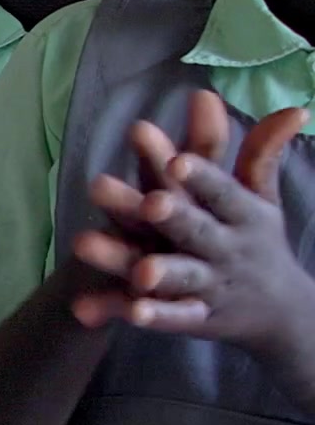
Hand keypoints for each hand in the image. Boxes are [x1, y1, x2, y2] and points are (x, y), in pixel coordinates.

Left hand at [69, 90, 313, 348]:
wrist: (283, 313)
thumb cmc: (258, 241)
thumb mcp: (262, 199)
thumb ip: (261, 154)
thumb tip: (293, 106)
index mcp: (242, 214)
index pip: (223, 192)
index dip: (202, 178)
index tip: (179, 159)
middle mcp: (227, 248)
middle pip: (197, 231)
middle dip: (177, 217)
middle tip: (152, 202)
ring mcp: (212, 285)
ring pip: (182, 278)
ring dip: (161, 273)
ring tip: (139, 271)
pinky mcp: (197, 318)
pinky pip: (174, 318)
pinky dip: (154, 317)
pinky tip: (130, 313)